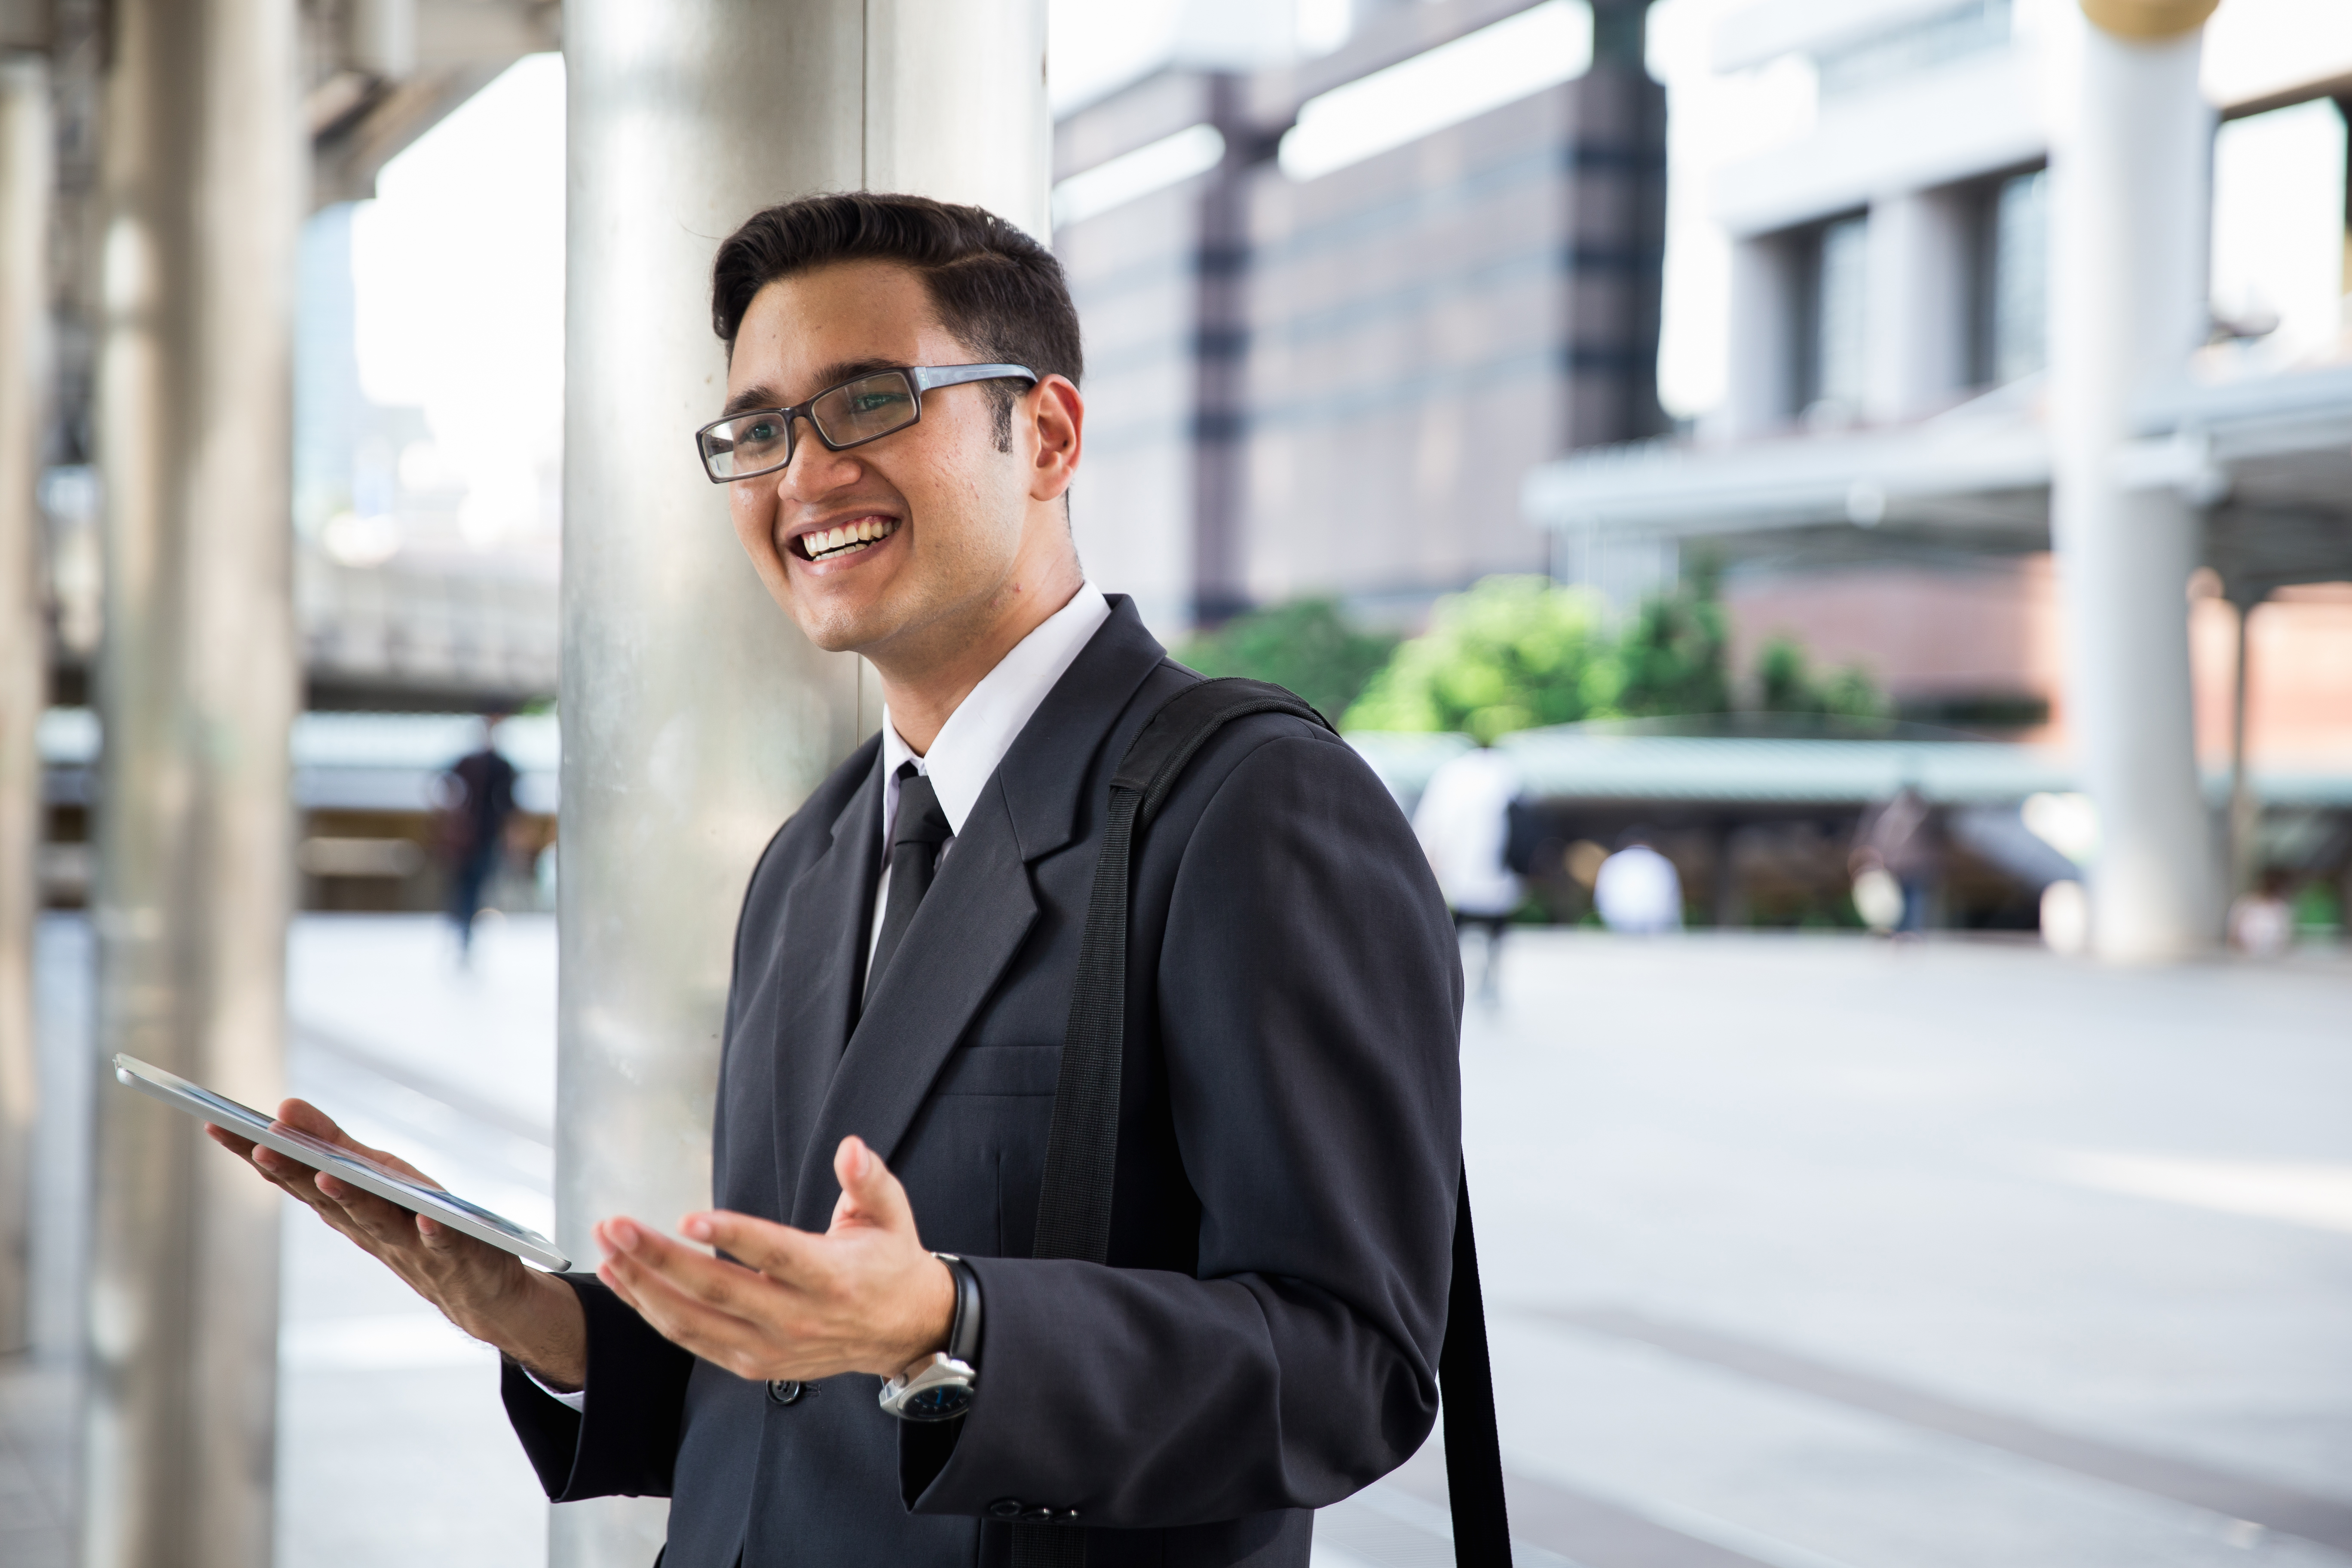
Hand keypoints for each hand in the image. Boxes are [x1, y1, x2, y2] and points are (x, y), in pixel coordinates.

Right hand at [207, 1101, 586, 1386]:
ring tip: (328, 1172)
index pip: (296, 1178)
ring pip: (376, 1221)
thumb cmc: (419, 1225)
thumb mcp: (377, 1178)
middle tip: (261, 1143)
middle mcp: (371, 1229)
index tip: (217, 1123)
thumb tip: (287, 1107)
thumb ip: (334, 1144)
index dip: (256, 1154)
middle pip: (327, 1199)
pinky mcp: (459, 1255)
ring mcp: (412, 1246)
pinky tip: (428, 1215)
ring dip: (351, 1198)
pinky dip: (435, 1230)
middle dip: (294, 1172)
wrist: (480, 1292)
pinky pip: (445, 1242)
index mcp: (347, 1208)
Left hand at [594, 1134, 953, 1382]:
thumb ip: (867, 1180)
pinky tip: (624, 1281)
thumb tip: (850, 1147)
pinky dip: (652, 1312)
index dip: (731, 1236)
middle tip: (617, 1226)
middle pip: (716, 1290)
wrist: (902, 1332)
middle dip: (658, 1258)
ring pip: (692, 1321)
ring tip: (607, 1249)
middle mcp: (796, 1317)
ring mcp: (769, 1346)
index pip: (774, 1255)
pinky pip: (691, 1340)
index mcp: (830, 1276)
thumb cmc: (888, 1264)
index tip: (688, 1217)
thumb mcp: (890, 1214)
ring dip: (642, 1286)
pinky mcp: (751, 1363)